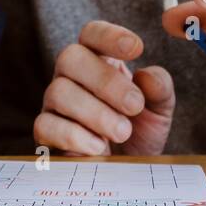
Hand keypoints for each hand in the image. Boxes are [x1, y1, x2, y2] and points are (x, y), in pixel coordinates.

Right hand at [35, 20, 175, 155]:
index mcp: (99, 60)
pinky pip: (46, 125)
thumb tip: (146, 76)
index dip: (109, 36)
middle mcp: (72, 75)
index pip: (92, 34)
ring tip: (123, 132)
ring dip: (96, 113)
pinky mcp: (46, 132)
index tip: (136, 48)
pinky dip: (75, 136)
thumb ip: (160, 88)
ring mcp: (55, 102)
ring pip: (59, 92)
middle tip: (135, 106)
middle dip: (106, 81)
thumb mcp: (160, 109)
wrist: (128, 171)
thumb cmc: (140, 131)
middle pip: (70, 57)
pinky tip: (100, 147)